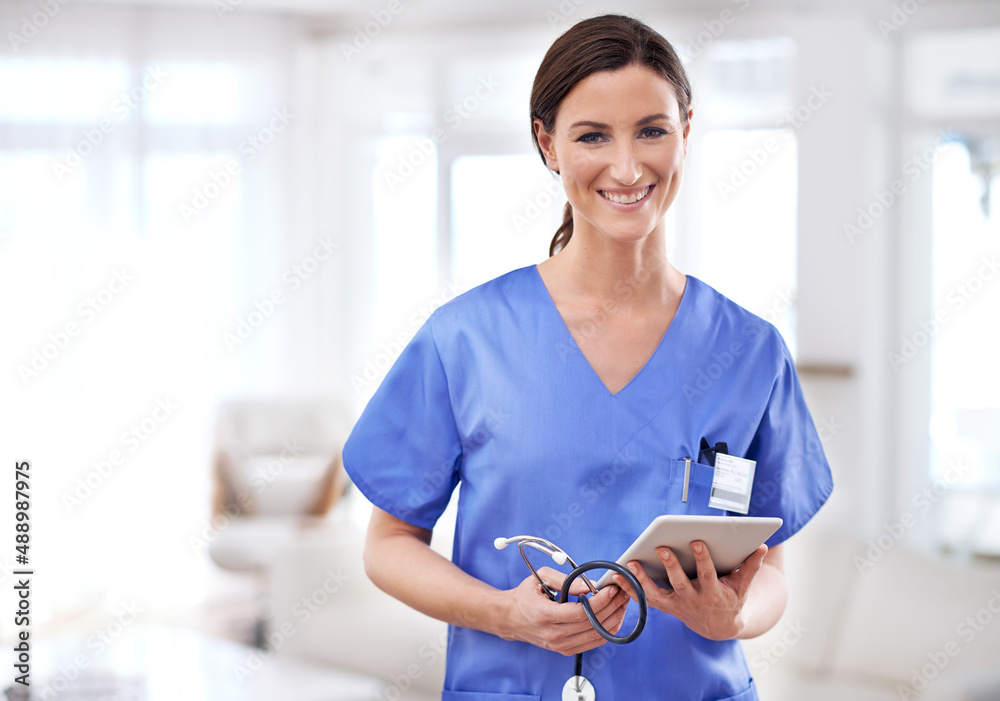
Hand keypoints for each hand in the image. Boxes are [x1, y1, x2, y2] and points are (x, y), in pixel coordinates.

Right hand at [499, 566, 630, 655]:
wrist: (511, 618)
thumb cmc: (525, 595)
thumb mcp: (539, 578)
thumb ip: (564, 580)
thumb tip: (588, 586)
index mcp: (544, 615)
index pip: (580, 613)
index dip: (600, 601)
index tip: (611, 589)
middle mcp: (553, 634)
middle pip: (591, 624)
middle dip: (612, 607)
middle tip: (622, 592)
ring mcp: (559, 645)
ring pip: (596, 635)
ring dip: (613, 619)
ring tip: (621, 603)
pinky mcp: (565, 650)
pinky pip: (592, 643)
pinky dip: (607, 631)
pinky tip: (613, 617)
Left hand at [613, 541, 767, 640]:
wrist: (720, 627)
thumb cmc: (732, 598)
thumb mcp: (744, 586)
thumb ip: (751, 566)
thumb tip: (762, 546)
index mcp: (714, 593)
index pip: (708, 574)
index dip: (702, 559)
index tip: (696, 541)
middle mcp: (693, 600)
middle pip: (680, 582)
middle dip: (671, 565)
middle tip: (662, 547)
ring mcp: (677, 605)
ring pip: (657, 594)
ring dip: (642, 580)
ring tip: (630, 563)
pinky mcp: (666, 607)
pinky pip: (646, 598)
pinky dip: (631, 588)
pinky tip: (617, 576)